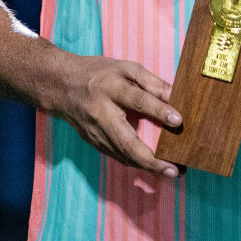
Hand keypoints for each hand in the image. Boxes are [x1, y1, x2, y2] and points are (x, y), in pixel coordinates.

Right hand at [48, 54, 182, 177]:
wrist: (61, 86)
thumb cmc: (98, 74)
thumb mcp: (125, 68)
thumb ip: (151, 82)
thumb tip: (176, 96)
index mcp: (110, 89)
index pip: (137, 100)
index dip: (158, 110)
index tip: (178, 120)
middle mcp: (102, 114)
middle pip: (128, 143)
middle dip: (153, 160)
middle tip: (176, 169)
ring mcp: (96, 133)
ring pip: (124, 156)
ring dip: (149, 167)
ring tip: (173, 172)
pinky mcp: (95, 143)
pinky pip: (119, 156)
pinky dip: (137, 163)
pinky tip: (154, 166)